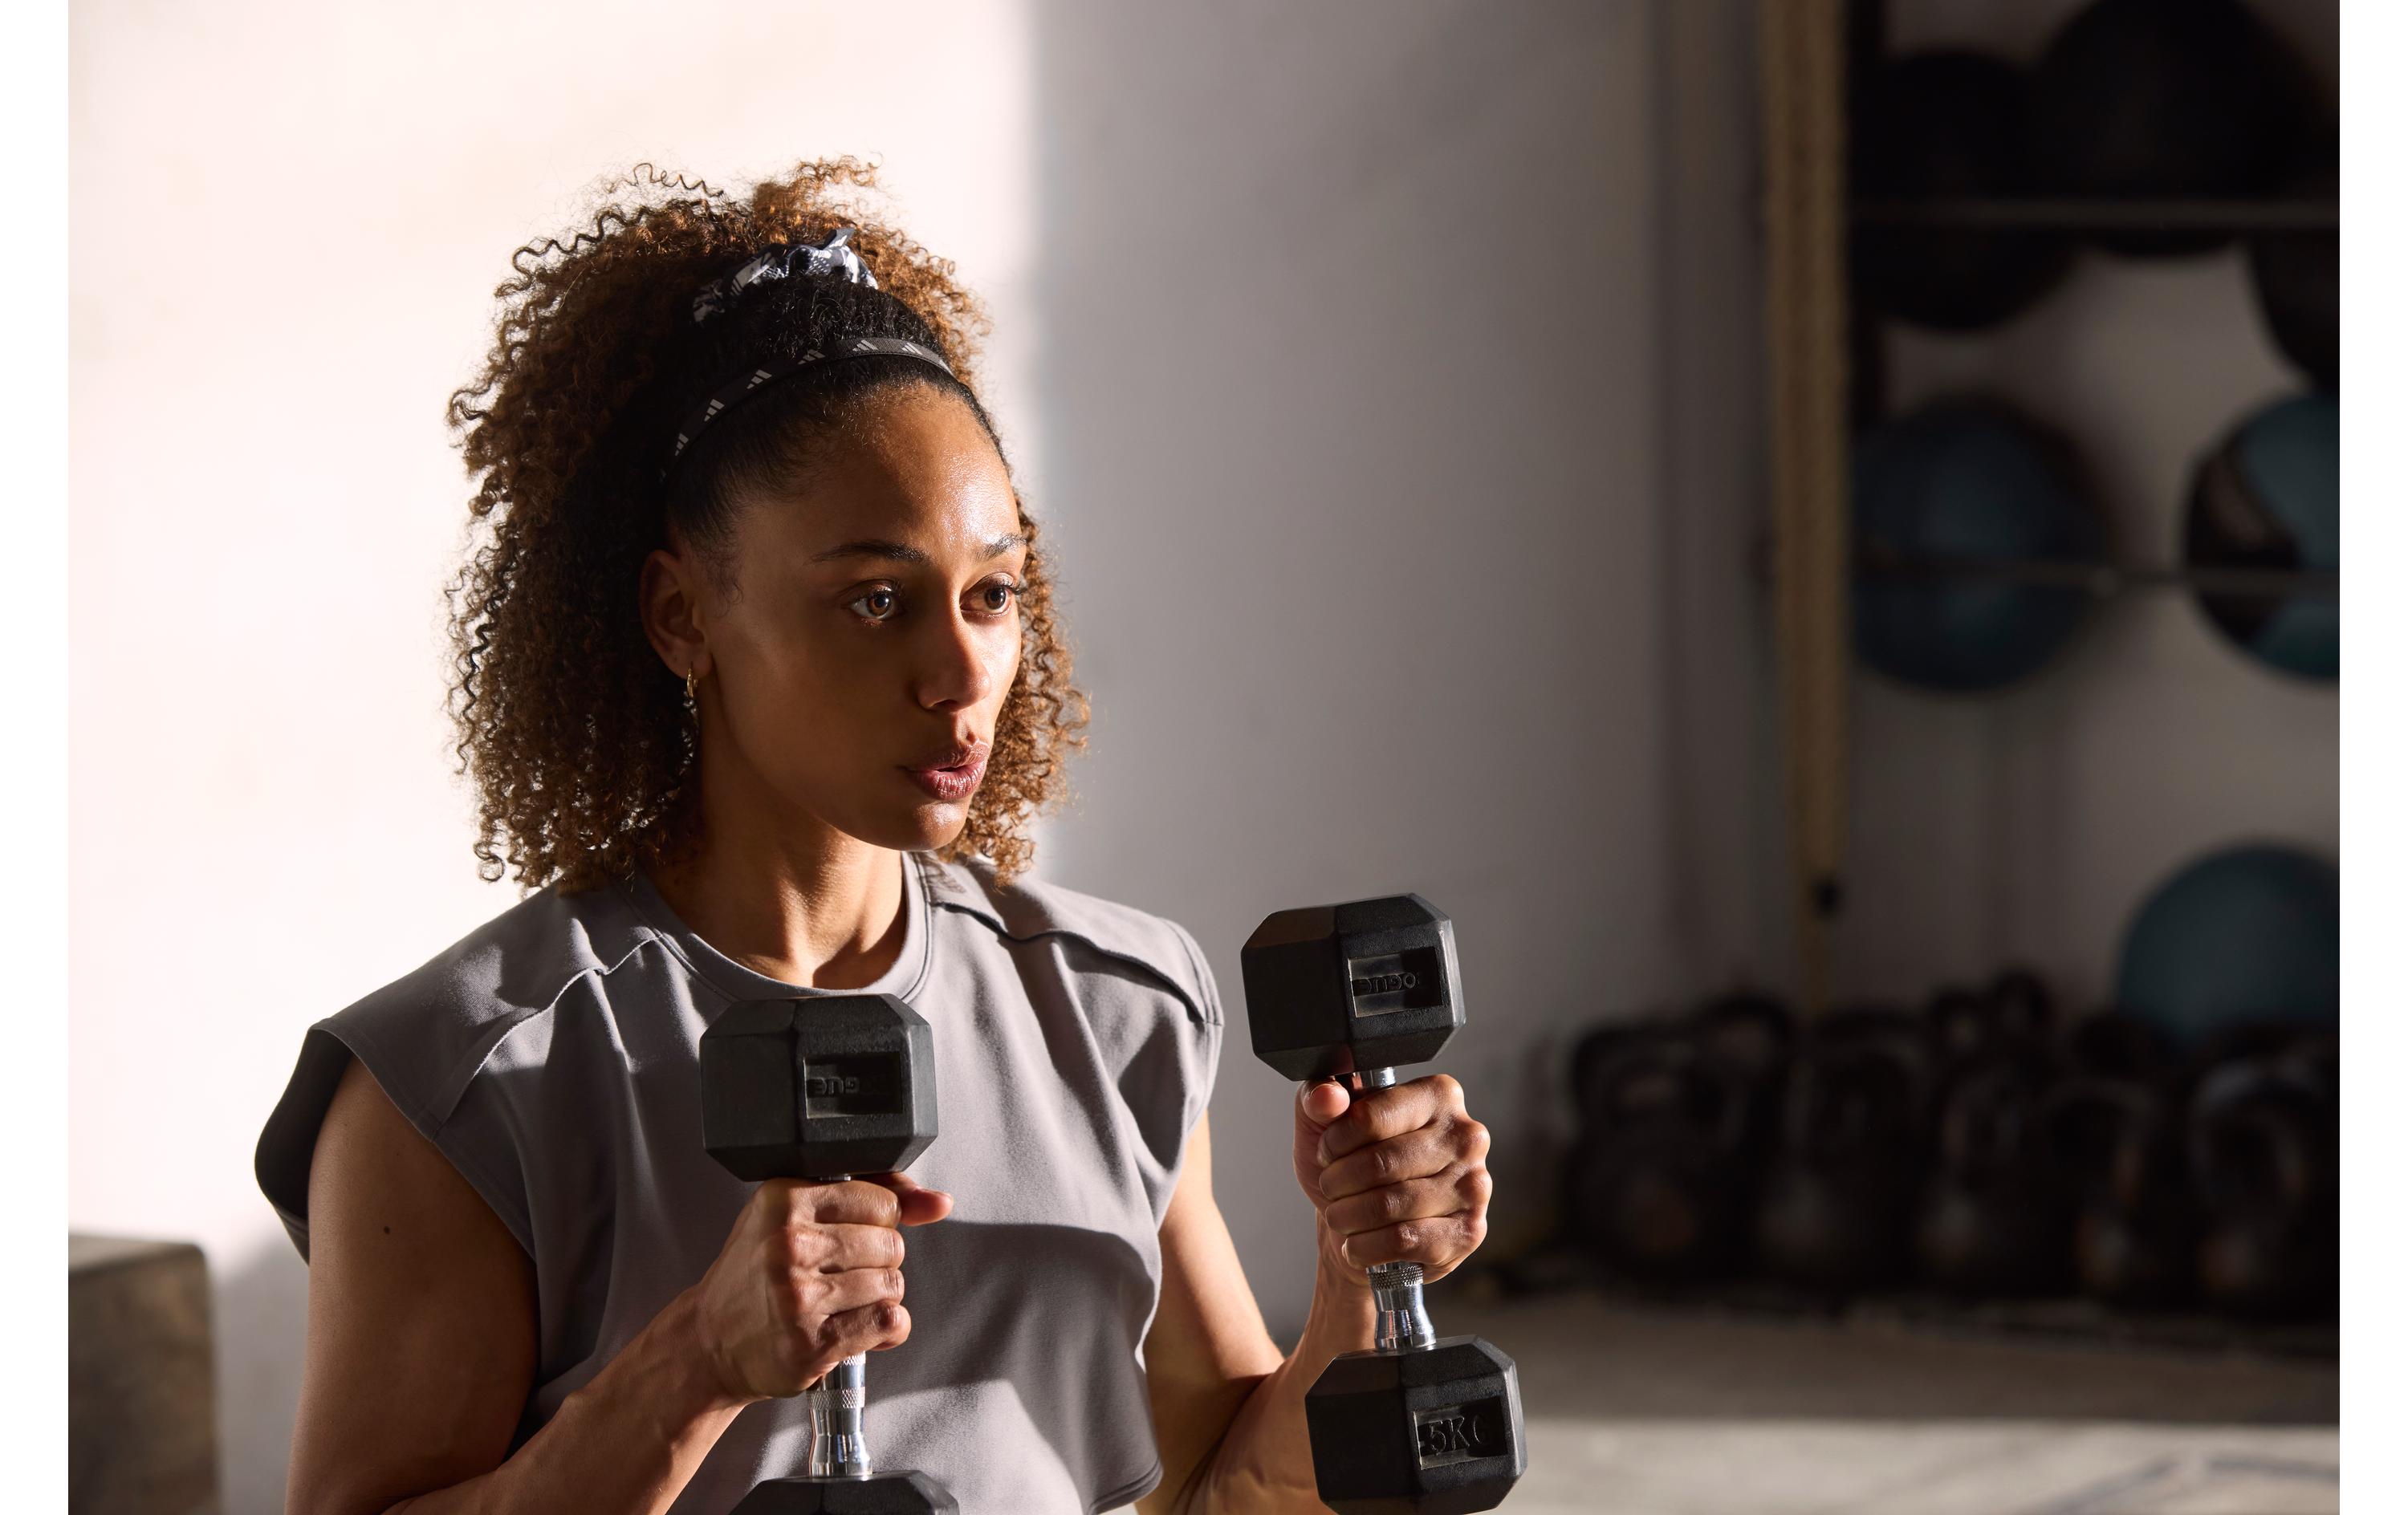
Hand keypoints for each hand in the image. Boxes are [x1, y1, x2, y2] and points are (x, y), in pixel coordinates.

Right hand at [684, 1172, 953, 1404]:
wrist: (709, 1342)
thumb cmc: (758, 1274)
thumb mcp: (796, 1216)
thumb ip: (872, 1196)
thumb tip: (938, 1202)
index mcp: (784, 1200)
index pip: (882, 1201)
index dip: (876, 1222)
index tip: (850, 1235)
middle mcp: (788, 1245)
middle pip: (891, 1244)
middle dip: (877, 1262)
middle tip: (840, 1274)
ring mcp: (798, 1297)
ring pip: (892, 1284)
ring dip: (878, 1298)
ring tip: (841, 1302)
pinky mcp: (811, 1344)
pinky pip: (888, 1323)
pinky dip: (885, 1329)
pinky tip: (856, 1327)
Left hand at [1292, 1074, 1491, 1288]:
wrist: (1368, 1224)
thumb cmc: (1352, 1165)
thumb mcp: (1324, 1124)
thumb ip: (1319, 1098)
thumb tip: (1326, 1096)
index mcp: (1439, 1095)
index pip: (1371, 1117)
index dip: (1335, 1142)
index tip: (1327, 1152)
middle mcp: (1466, 1137)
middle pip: (1380, 1163)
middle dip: (1338, 1182)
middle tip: (1331, 1188)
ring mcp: (1473, 1186)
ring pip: (1389, 1205)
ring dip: (1348, 1217)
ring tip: (1340, 1216)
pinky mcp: (1468, 1232)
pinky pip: (1403, 1240)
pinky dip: (1366, 1247)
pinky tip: (1358, 1243)